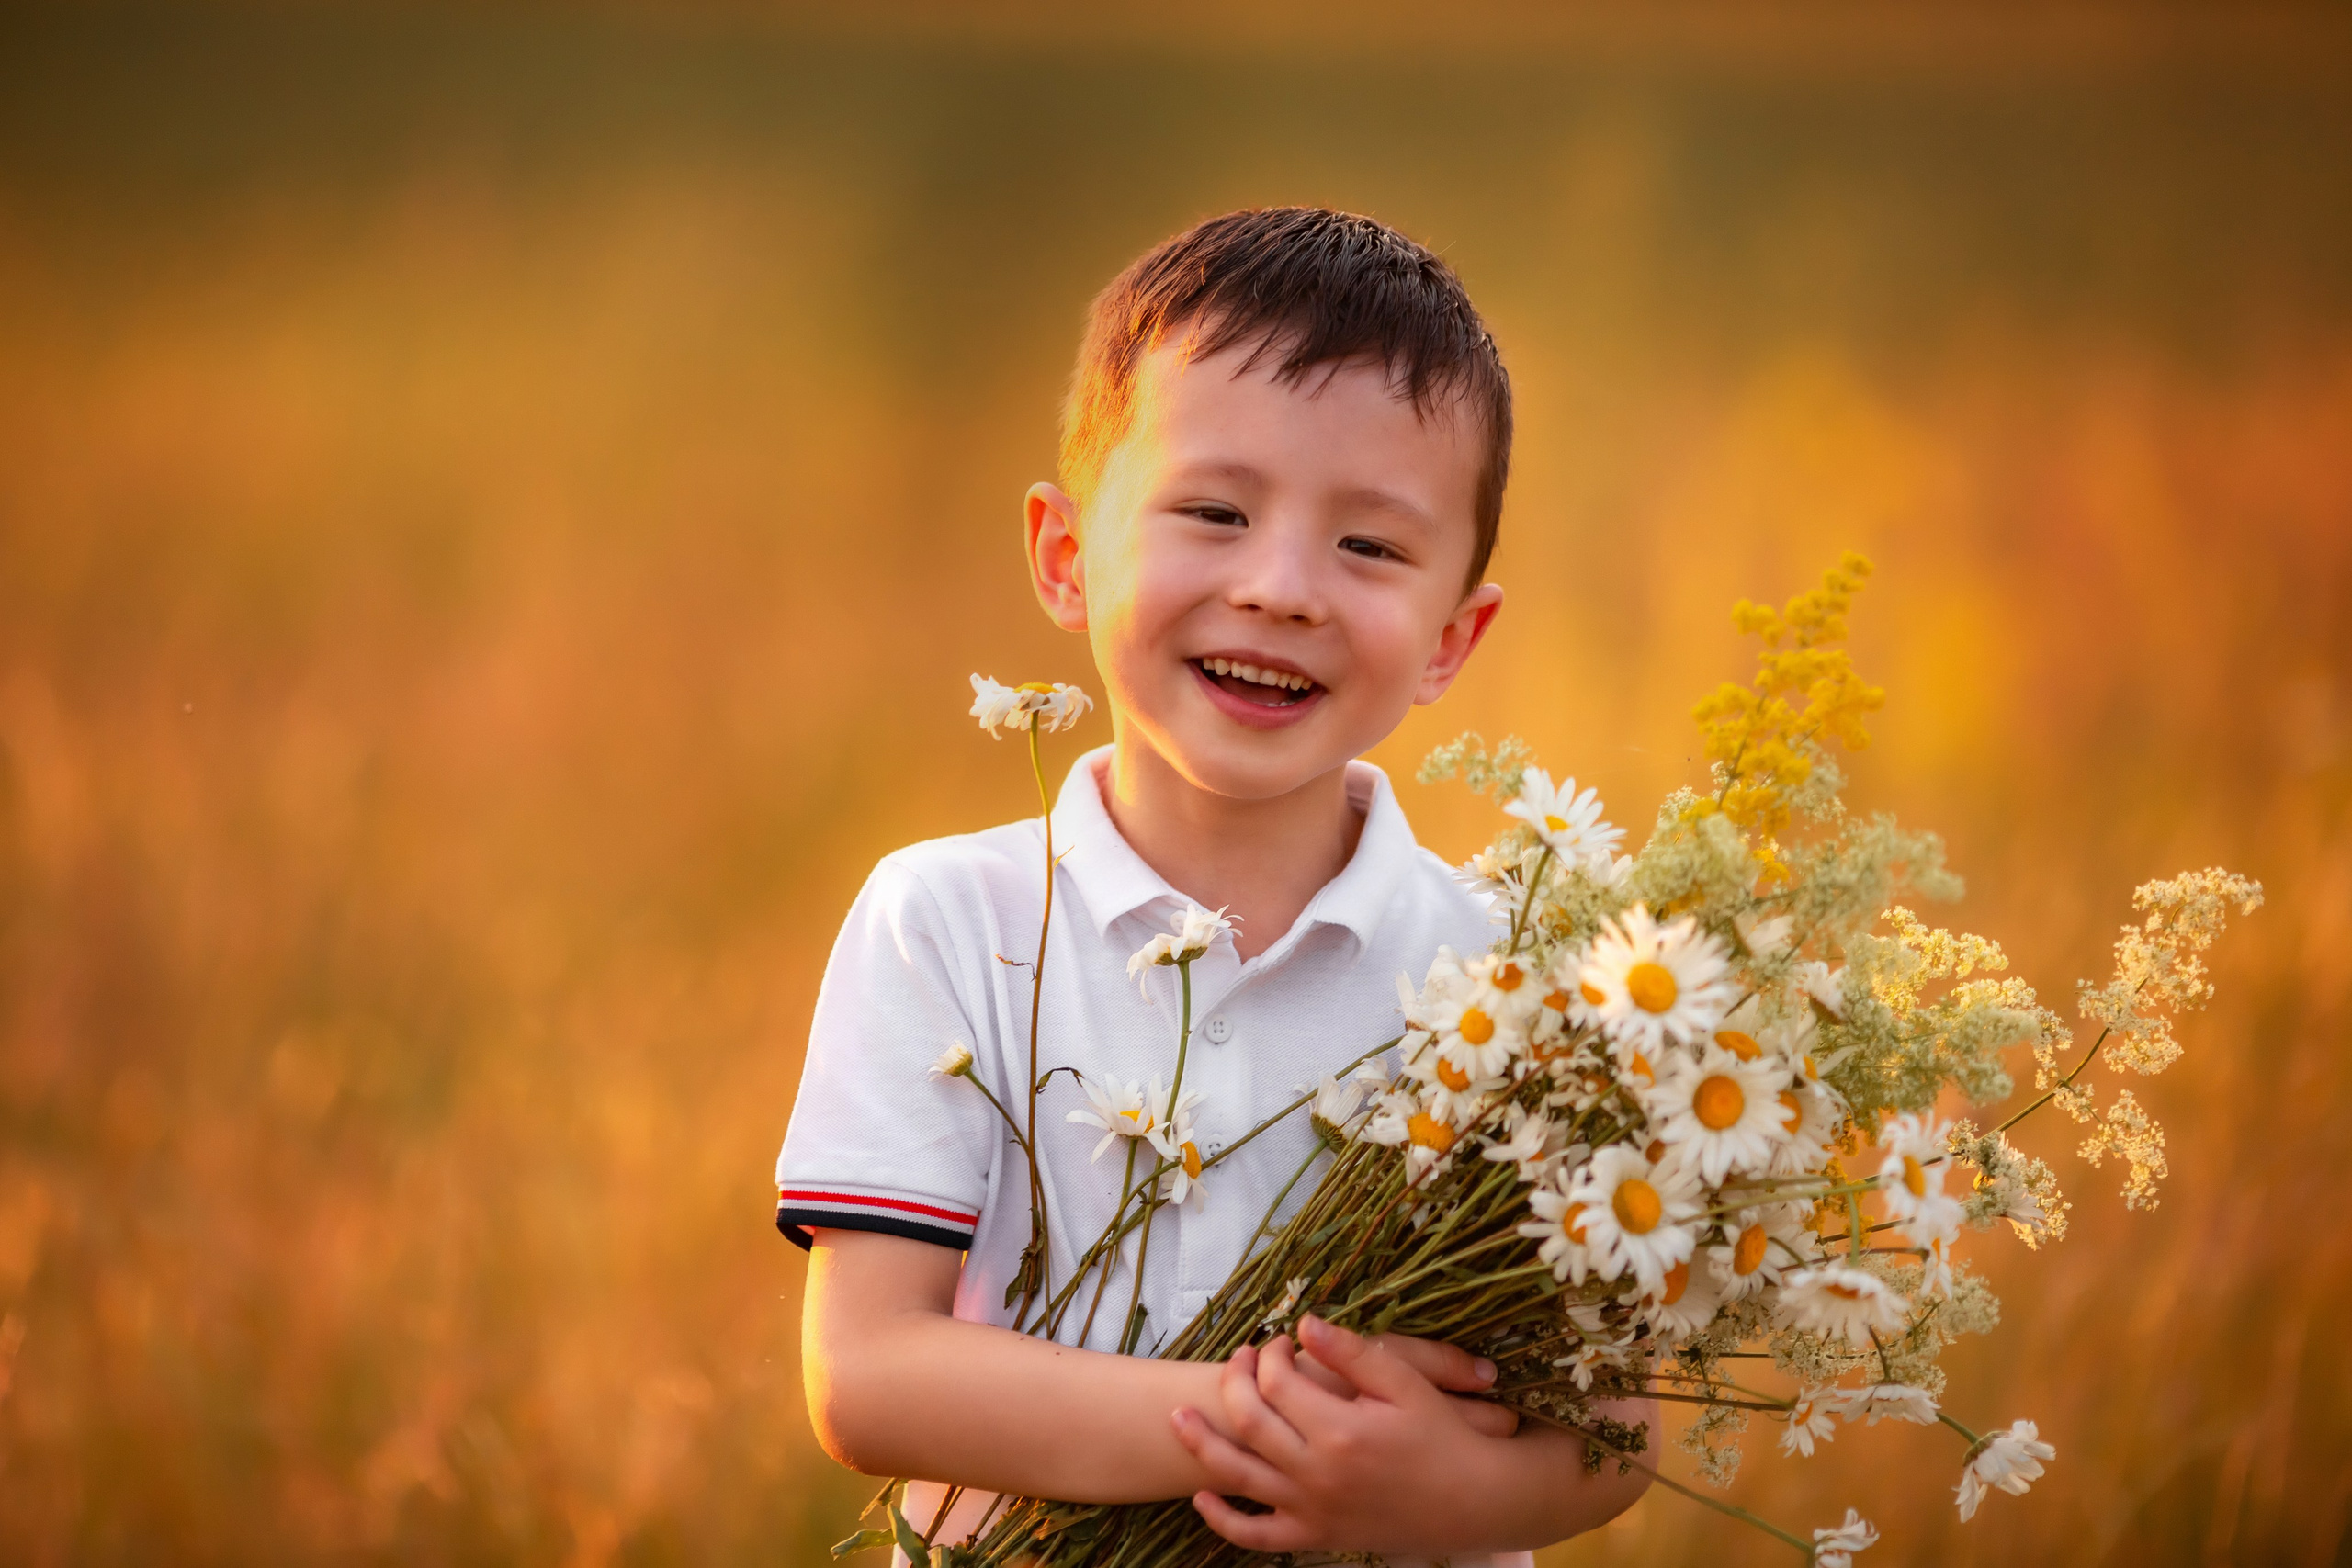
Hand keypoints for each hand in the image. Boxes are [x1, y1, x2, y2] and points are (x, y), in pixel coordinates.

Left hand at [1168, 1314, 1520, 1554]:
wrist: (1472, 1501)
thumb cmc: (1443, 1435)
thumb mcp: (1405, 1383)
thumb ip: (1352, 1353)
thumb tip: (1304, 1322)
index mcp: (1341, 1428)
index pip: (1277, 1381)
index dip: (1270, 1354)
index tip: (1281, 1342)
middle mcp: (1318, 1472)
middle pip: (1249, 1420)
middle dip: (1235, 1382)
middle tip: (1241, 1360)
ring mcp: (1313, 1509)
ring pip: (1238, 1476)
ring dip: (1201, 1445)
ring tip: (1178, 1418)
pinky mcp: (1316, 1537)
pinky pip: (1257, 1536)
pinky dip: (1223, 1520)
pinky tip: (1202, 1498)